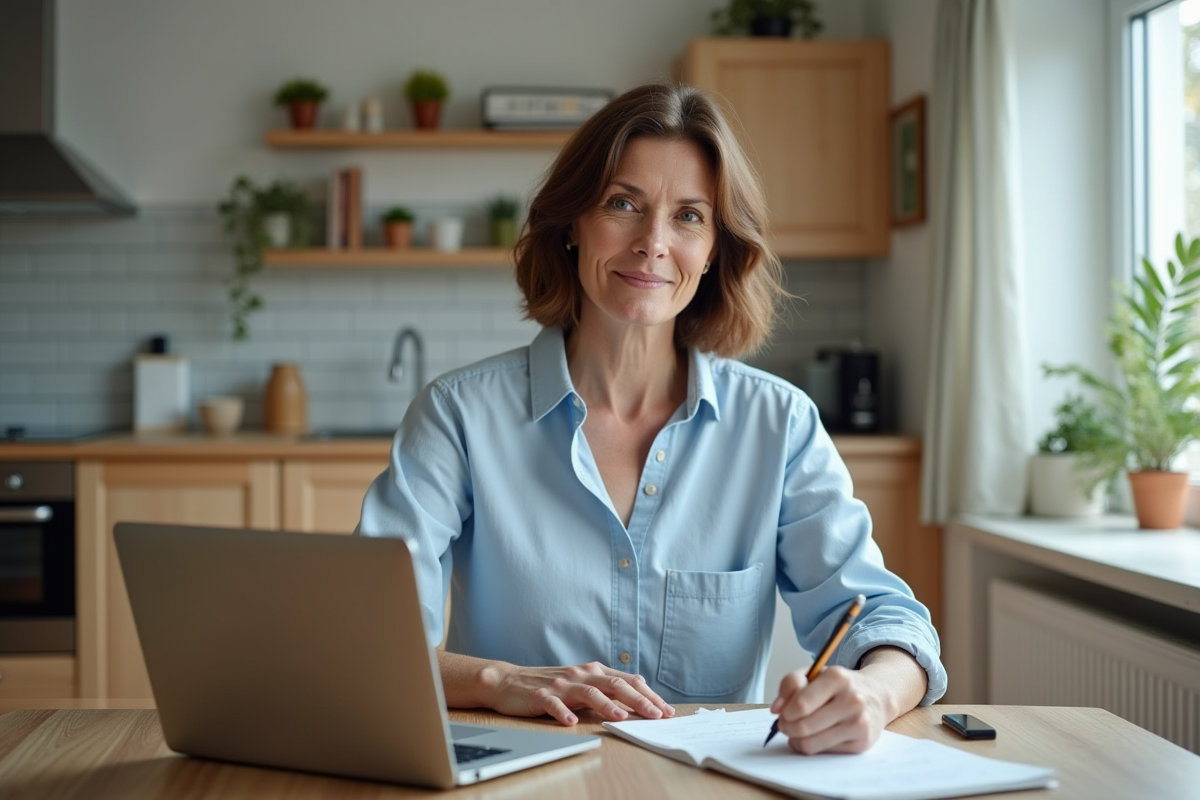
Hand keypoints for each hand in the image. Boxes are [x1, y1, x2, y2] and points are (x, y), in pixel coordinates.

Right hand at [483, 661, 675, 726]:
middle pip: (614, 684)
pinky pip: (554, 704)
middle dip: (638, 700)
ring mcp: (561, 685)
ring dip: (607, 705)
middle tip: (656, 715)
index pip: (627, 680)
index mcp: (593, 671)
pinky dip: (564, 712)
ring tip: (622, 718)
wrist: (509, 681)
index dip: (649, 695)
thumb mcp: (582, 684)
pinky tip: (572, 722)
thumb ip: (606, 689)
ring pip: (589, 692)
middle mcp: (581, 674)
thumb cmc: (550, 685)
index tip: (667, 710)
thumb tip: (638, 697)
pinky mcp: (541, 695)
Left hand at [769, 646, 926, 754]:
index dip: (786, 712)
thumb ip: (790, 684)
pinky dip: (813, 747)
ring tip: (798, 731)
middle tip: (786, 724)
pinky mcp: (862, 743)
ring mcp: (859, 723)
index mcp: (838, 677)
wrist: (876, 697)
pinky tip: (816, 736)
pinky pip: (824, 752)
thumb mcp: (814, 673)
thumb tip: (777, 709)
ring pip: (811, 743)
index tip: (783, 712)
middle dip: (787, 727)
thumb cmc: (838, 686)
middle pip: (803, 726)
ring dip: (796, 740)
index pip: (801, 704)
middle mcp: (853, 700)